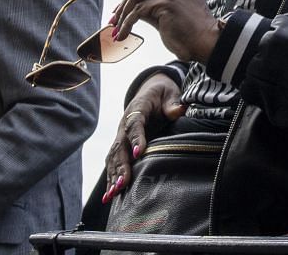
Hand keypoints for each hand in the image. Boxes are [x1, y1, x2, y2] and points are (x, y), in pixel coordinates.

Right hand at [99, 73, 184, 204]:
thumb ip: (173, 103)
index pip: (135, 123)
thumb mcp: (170, 93)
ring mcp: (120, 136)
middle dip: (121, 165)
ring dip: (113, 176)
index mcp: (137, 108)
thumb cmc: (162, 94)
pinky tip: (108, 196)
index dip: (136, 138)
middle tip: (123, 183)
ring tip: (113, 194)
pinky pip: (113, 163)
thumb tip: (179, 110)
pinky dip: (110, 179)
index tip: (138, 153)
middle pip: (120, 146)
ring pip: (113, 157)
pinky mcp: (120, 146)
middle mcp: (124, 124)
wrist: (150, 91)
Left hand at [109, 0, 222, 63]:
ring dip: (124, 12)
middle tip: (115, 19)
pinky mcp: (168, 3)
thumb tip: (133, 10)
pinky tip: (123, 34)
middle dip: (124, 2)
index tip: (121, 11)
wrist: (207, 43)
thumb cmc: (192, 34)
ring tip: (118, 28)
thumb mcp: (172, 15)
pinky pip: (138, 11)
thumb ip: (155, 7)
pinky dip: (127, 23)